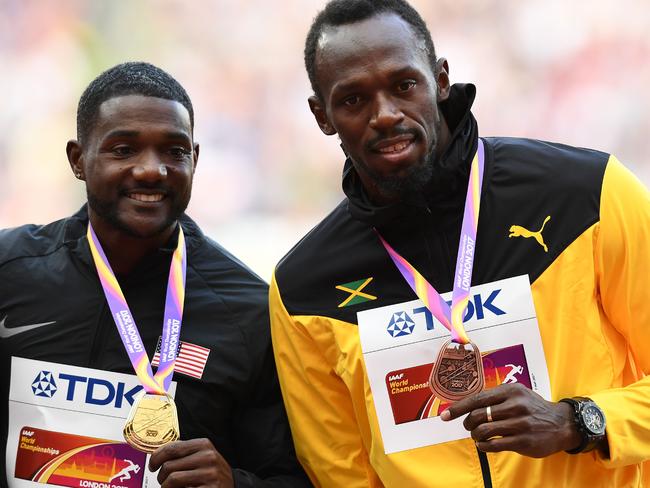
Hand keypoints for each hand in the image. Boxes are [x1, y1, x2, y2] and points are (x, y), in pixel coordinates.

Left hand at [149, 438, 233, 487]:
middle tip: (163, 480)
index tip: (152, 465)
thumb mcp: (202, 455)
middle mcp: (208, 457)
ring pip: (172, 480)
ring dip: (166, 487)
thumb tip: (159, 452)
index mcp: (204, 445)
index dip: (156, 457)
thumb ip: (184, 451)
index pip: (172, 448)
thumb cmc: (212, 471)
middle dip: (161, 476)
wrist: (232, 485)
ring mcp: (209, 474)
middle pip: (169, 465)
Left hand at [440, 383, 580, 457]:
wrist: (561, 424)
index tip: (445, 415)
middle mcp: (515, 405)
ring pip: (484, 430)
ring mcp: (520, 424)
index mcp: (510, 391)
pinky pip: (494, 445)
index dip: (458, 408)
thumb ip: (494, 397)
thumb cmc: (532, 407)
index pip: (477, 399)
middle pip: (477, 415)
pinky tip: (484, 444)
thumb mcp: (516, 394)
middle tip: (469, 427)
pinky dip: (483, 446)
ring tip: (478, 436)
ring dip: (475, 435)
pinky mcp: (523, 441)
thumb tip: (466, 404)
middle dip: (467, 423)